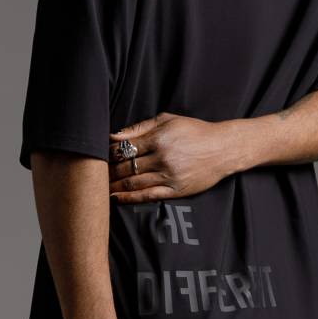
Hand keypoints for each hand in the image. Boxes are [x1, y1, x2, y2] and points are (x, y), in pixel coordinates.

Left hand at [108, 112, 242, 201]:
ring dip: (114, 186)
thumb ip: (140, 127)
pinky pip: (147, 196)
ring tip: (100, 187)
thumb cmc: (195, 131)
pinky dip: (129, 198)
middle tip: (93, 174)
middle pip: (125, 167)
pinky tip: (116, 197)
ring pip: (133, 183)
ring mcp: (169, 176)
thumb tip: (114, 135)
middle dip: (107, 171)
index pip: (124, 148)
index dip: (108, 154)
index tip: (98, 157)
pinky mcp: (176, 191)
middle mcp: (162, 158)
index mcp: (159, 138)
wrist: (223, 149)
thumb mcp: (168, 120)